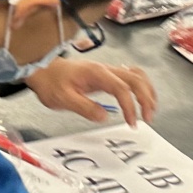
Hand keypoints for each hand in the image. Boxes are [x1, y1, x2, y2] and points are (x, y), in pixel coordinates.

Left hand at [23, 58, 157, 125]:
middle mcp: (105, 69)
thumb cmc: (50, 83)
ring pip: (136, 76)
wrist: (42, 70)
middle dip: (146, 98)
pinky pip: (130, 76)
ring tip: (150, 109)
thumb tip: (104, 116)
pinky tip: (141, 97)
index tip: (131, 122)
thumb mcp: (63, 99)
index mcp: (96, 73)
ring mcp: (107, 71)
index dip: (130, 106)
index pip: (122, 89)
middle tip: (148, 118)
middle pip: (136, 79)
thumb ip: (84, 107)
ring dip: (147, 91)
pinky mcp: (106, 75)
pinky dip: (140, 87)